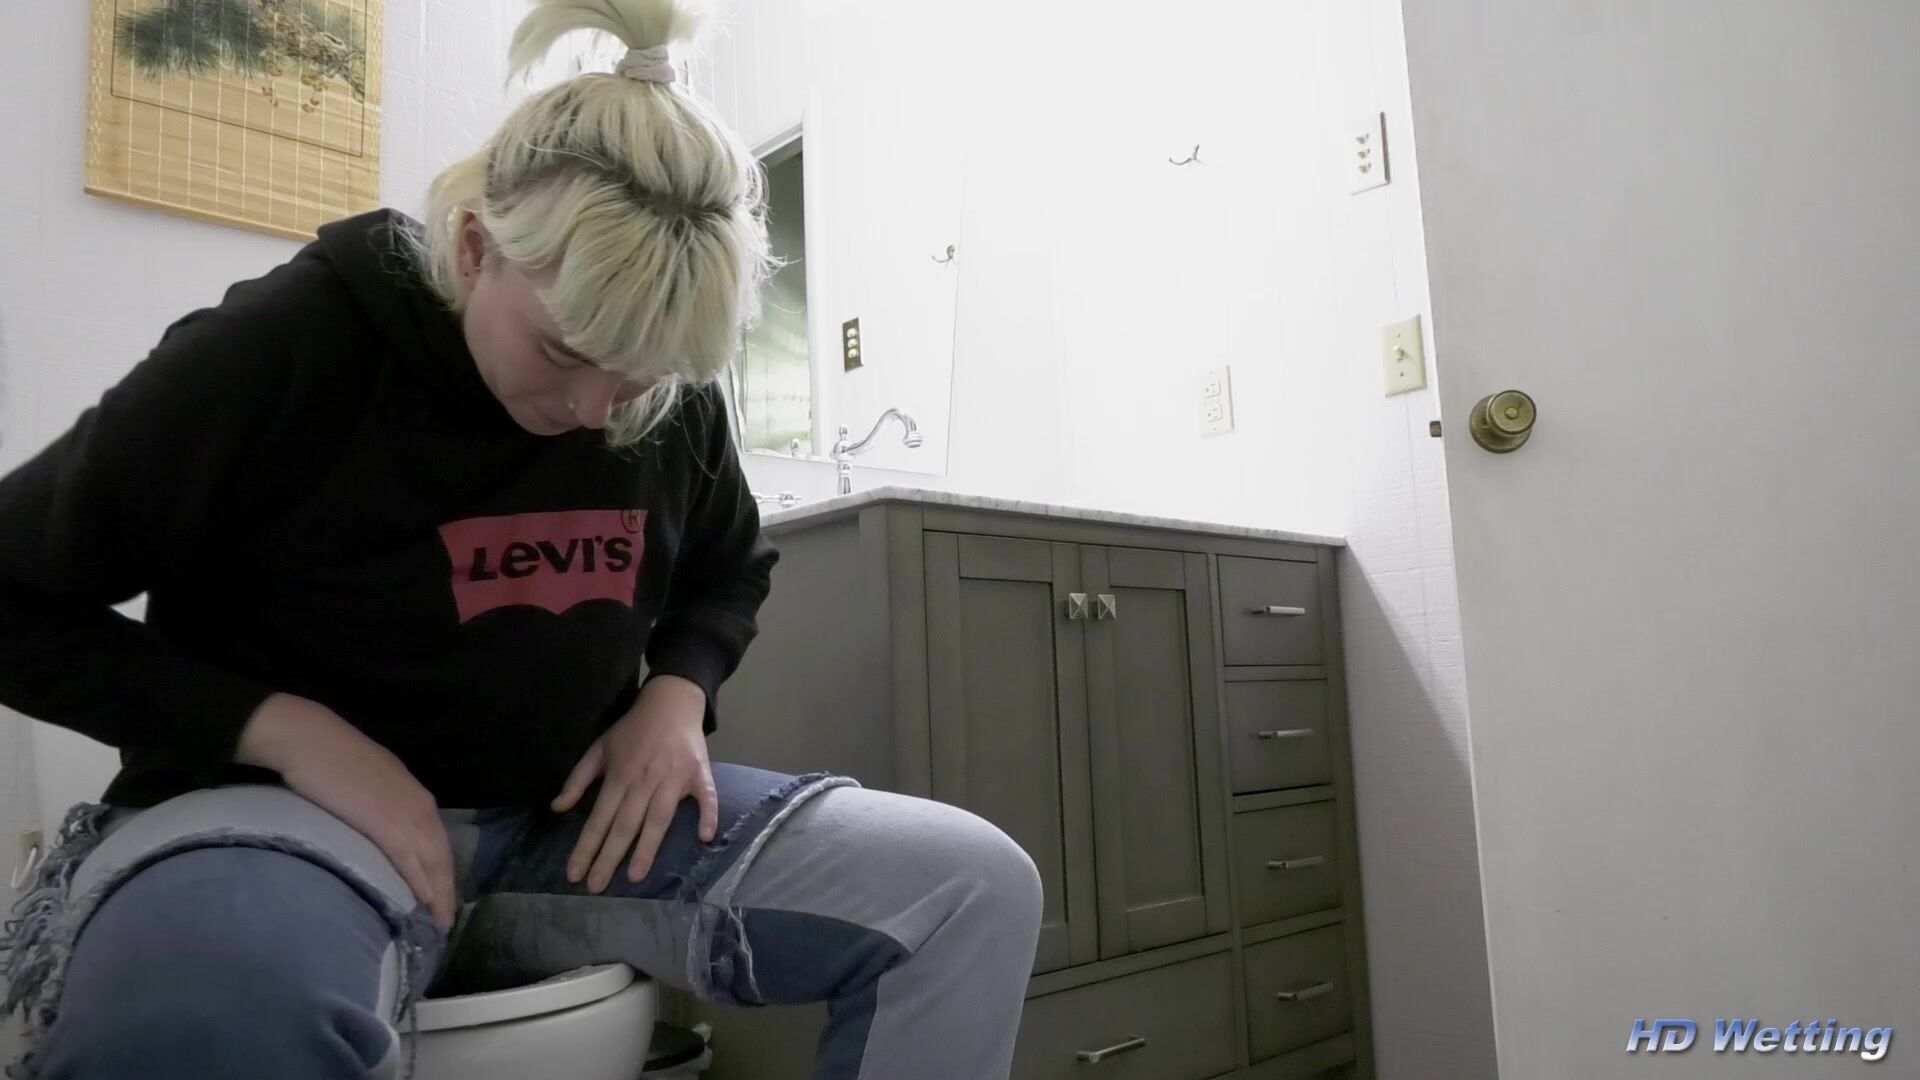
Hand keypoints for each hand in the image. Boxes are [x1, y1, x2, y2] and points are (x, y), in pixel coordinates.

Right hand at [236, 693, 457, 929]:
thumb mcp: (367, 782)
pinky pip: (410, 861)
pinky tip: (425, 904)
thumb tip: (375, 829)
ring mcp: (406, 814)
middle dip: (446, 890)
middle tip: (445, 922)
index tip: (441, 896)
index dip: (441, 870)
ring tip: (439, 924)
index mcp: (414, 794)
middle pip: (441, 856)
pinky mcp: (387, 825)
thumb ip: (378, 804)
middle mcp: (419, 805)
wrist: (308, 739)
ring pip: (432, 863)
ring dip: (438, 895)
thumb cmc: (329, 758)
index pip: (437, 840)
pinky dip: (420, 884)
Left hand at [552, 674, 716, 892]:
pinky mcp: (700, 774)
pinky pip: (707, 797)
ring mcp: (674, 778)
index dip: (586, 847)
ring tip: (635, 877)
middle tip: (596, 888)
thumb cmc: (632, 729)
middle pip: (625, 825)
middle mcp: (644, 781)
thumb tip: (558, 808)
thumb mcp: (599, 748)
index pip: (599, 819)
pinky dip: (708, 815)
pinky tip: (704, 838)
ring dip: (647, 848)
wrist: (671, 701)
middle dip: (609, 858)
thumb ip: (578, 779)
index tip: (574, 874)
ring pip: (659, 819)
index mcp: (619, 776)